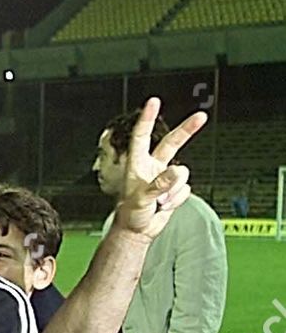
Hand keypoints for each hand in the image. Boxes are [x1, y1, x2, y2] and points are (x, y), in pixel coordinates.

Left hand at [114, 98, 206, 238]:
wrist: (138, 231)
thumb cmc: (131, 215)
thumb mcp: (141, 200)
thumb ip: (158, 185)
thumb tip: (176, 172)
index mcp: (137, 164)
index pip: (142, 136)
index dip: (147, 118)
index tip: (153, 102)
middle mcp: (152, 167)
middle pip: (172, 143)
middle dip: (187, 130)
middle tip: (201, 116)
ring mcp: (165, 177)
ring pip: (182, 174)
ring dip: (174, 190)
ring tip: (159, 202)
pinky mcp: (175, 188)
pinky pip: (185, 189)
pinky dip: (177, 199)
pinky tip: (164, 206)